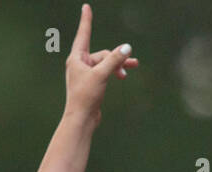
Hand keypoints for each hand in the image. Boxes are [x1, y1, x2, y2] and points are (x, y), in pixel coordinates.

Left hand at [63, 4, 137, 123]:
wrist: (81, 119)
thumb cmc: (86, 96)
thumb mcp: (102, 75)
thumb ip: (114, 60)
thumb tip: (126, 47)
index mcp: (77, 58)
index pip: (84, 34)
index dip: (86, 20)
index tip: (86, 7)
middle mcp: (79, 64)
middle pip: (102, 54)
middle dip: (117, 57)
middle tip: (134, 62)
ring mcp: (85, 74)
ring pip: (105, 63)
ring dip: (117, 65)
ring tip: (131, 68)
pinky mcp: (91, 83)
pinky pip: (104, 72)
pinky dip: (113, 73)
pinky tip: (122, 77)